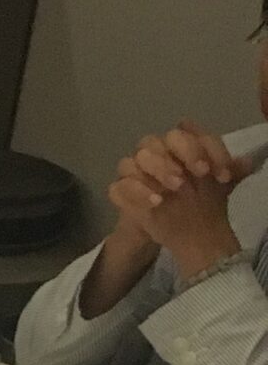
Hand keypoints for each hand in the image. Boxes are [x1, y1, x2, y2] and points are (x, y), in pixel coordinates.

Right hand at [110, 124, 247, 272]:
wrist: (184, 232)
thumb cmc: (201, 202)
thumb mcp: (221, 186)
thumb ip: (233, 170)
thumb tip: (247, 162)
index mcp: (179, 147)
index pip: (184, 132)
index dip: (202, 147)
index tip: (218, 171)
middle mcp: (155, 154)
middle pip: (154, 141)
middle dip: (178, 155)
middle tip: (198, 175)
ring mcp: (135, 174)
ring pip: (131, 161)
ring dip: (156, 170)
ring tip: (176, 189)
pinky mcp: (122, 194)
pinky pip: (118, 188)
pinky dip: (136, 192)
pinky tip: (156, 202)